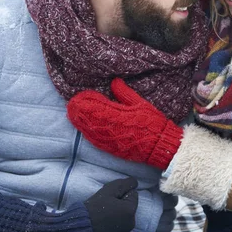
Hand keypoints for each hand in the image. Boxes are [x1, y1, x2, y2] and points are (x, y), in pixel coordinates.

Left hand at [67, 78, 183, 169]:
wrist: (160, 146)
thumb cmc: (153, 123)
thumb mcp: (141, 104)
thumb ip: (125, 93)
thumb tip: (114, 82)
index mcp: (121, 116)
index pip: (98, 108)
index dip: (87, 102)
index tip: (79, 96)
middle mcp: (113, 130)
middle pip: (91, 120)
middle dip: (80, 112)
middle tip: (71, 104)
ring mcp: (112, 141)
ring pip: (91, 131)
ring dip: (81, 123)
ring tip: (73, 114)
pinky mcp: (113, 150)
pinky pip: (96, 142)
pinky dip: (88, 134)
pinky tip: (83, 129)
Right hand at [84, 177, 137, 231]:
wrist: (80, 228)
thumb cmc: (94, 207)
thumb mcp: (109, 190)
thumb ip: (125, 184)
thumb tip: (135, 182)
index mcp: (130, 210)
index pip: (132, 194)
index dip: (121, 193)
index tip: (110, 198)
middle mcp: (131, 223)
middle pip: (129, 206)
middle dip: (120, 203)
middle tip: (106, 205)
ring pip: (124, 216)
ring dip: (118, 213)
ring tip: (103, 215)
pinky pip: (120, 226)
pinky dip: (114, 223)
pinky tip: (104, 223)